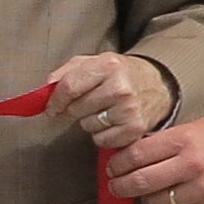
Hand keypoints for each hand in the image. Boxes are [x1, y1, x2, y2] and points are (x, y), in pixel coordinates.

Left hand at [45, 52, 175, 144]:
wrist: (158, 85)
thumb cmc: (120, 74)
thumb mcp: (94, 62)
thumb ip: (66, 72)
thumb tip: (45, 89)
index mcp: (107, 65)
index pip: (69, 87)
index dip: (55, 100)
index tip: (51, 107)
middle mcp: (119, 88)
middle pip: (76, 109)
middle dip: (74, 109)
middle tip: (87, 104)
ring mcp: (129, 110)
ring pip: (87, 126)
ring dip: (89, 121)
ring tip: (104, 110)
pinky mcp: (134, 129)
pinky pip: (100, 140)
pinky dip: (101, 135)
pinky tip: (112, 122)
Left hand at [109, 113, 203, 203]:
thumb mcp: (193, 128)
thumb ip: (163, 141)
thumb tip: (129, 154)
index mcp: (184, 140)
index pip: (137, 155)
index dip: (119, 164)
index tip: (113, 168)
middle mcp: (192, 165)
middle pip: (141, 181)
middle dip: (121, 185)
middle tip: (116, 186)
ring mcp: (202, 190)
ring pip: (156, 202)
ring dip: (150, 198)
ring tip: (156, 190)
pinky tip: (176, 201)